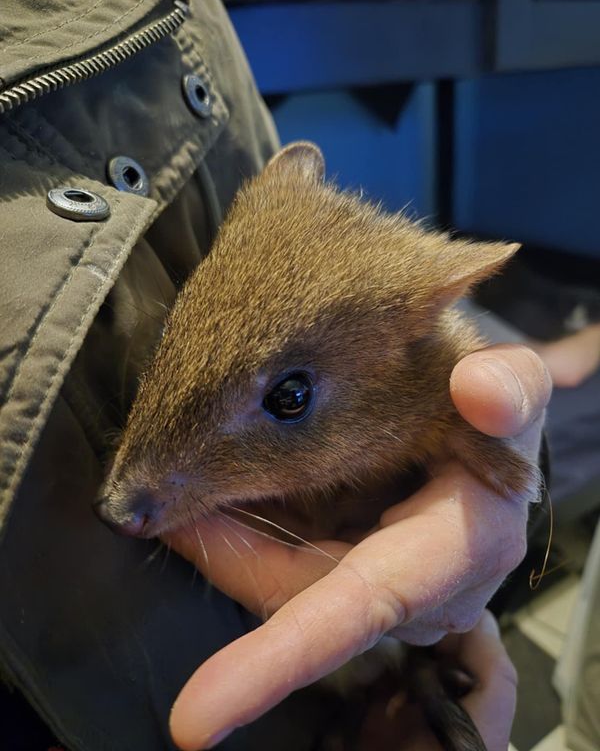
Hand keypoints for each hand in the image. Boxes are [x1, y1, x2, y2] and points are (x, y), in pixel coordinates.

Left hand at [166, 344, 549, 749]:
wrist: (482, 422)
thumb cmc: (498, 409)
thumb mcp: (513, 387)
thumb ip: (509, 389)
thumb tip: (478, 392)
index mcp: (459, 547)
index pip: (363, 606)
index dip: (280, 660)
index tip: (195, 719)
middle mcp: (417, 588)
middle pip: (299, 598)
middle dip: (227, 563)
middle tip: (159, 505)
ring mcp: (380, 581)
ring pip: (284, 582)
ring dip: (228, 545)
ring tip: (177, 496)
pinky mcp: (353, 564)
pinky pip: (287, 563)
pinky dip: (247, 536)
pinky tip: (216, 499)